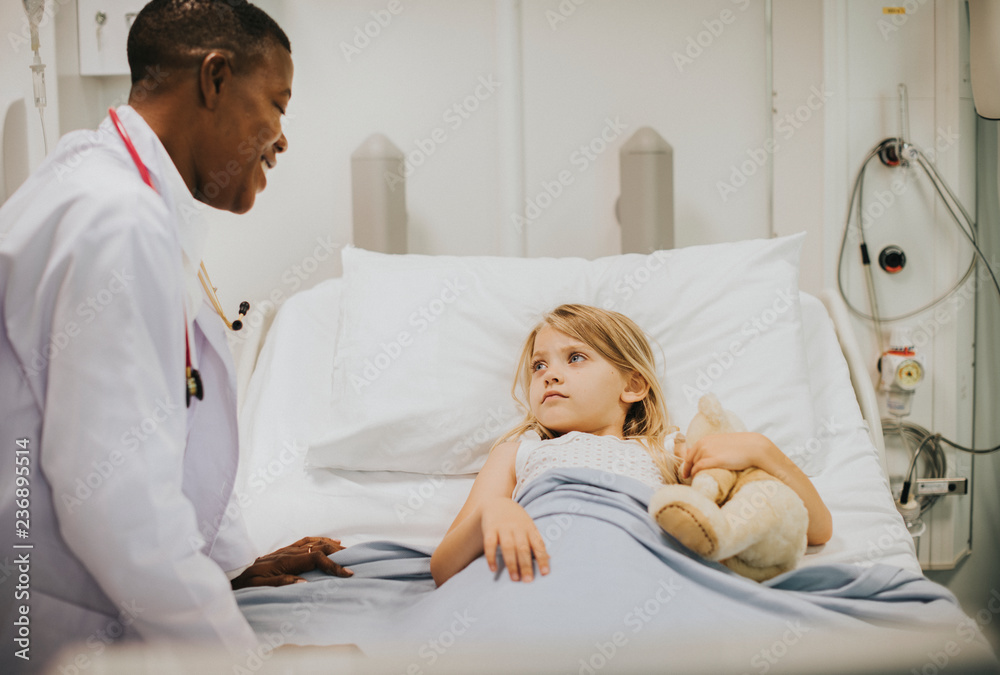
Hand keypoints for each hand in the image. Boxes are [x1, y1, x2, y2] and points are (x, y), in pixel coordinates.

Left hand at [230, 536, 351, 588]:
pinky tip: (329, 541)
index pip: (316, 558)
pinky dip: (320, 539)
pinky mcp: (285, 550)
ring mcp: (287, 549)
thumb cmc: (246, 585)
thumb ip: (281, 582)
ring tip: (346, 551)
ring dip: (332, 545)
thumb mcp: (260, 587)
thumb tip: (304, 581)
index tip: (348, 572)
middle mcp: (289, 552)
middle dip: (338, 552)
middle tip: (354, 560)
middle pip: (319, 546)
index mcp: (286, 561)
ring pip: (315, 542)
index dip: (333, 564)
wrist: (232, 577)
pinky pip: (306, 541)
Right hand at [480, 498, 549, 582]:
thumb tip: (549, 559)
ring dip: (511, 563)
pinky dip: (491, 557)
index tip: (545, 573)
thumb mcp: (529, 527)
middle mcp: (517, 528)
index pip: (538, 544)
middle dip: (526, 565)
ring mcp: (503, 527)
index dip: (542, 558)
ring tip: (514, 578)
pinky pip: (489, 544)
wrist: (497, 503)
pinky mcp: (490, 528)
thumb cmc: (517, 520)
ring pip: (508, 547)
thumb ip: (537, 542)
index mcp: (529, 528)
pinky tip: (493, 569)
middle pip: (523, 548)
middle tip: (528, 581)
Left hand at [681, 432, 774, 479]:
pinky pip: (699, 468)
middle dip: (689, 471)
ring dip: (694, 474)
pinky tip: (698, 479)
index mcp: (704, 440)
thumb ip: (708, 448)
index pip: (688, 454)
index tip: (686, 473)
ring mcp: (708, 451)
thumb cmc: (739, 447)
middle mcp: (703, 444)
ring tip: (697, 482)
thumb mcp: (720, 444)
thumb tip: (696, 454)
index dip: (686, 465)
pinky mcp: (714, 460)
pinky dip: (696, 474)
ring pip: (694, 465)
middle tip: (690, 480)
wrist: (753, 447)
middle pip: (690, 461)